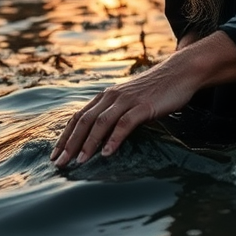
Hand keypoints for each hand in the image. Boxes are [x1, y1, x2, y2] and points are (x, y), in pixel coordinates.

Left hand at [50, 52, 201, 167]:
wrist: (180, 72)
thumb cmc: (155, 90)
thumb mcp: (130, 101)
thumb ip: (116, 114)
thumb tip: (102, 138)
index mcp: (106, 96)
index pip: (78, 117)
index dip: (65, 136)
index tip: (55, 155)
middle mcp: (112, 96)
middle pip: (84, 121)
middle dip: (70, 144)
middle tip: (60, 164)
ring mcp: (127, 100)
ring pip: (101, 123)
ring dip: (88, 143)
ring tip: (79, 162)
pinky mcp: (143, 106)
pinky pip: (125, 124)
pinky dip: (114, 139)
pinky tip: (107, 154)